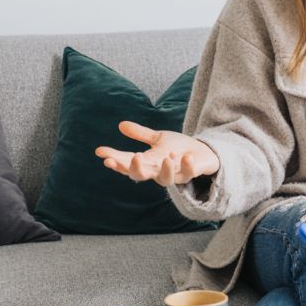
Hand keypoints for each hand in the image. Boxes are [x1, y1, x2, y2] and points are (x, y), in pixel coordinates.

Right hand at [94, 121, 220, 186]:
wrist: (203, 152)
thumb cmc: (178, 147)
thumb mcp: (158, 138)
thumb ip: (141, 134)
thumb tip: (121, 124)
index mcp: (148, 163)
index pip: (127, 163)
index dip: (115, 159)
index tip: (101, 152)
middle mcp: (158, 172)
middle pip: (142, 175)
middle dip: (135, 169)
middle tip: (133, 158)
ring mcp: (174, 174)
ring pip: (165, 180)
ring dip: (165, 170)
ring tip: (166, 157)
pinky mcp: (190, 172)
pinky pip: (188, 173)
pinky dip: (186, 166)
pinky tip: (185, 156)